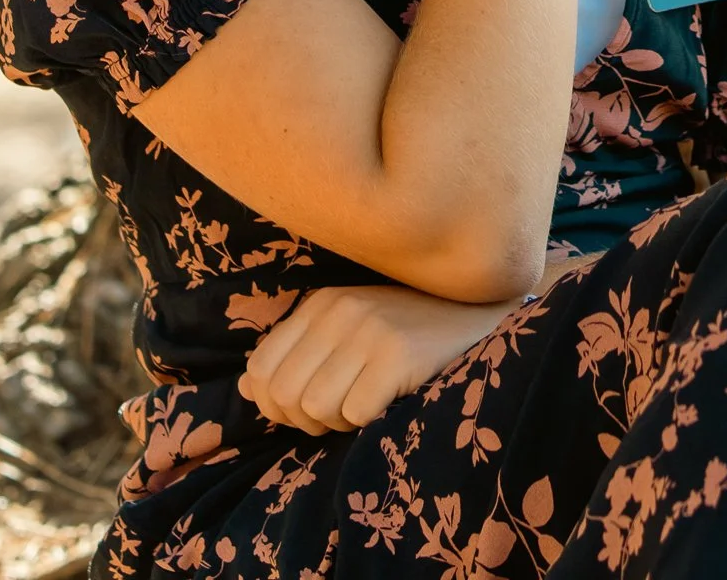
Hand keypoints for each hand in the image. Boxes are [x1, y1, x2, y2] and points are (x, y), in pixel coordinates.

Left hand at [237, 281, 516, 436]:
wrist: (477, 318)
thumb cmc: (407, 334)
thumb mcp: (347, 332)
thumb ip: (299, 355)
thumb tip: (249, 386)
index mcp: (320, 303)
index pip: (260, 369)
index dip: (273, 405)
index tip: (304, 410)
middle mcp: (339, 310)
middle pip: (282, 394)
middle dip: (302, 420)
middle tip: (338, 413)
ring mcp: (369, 329)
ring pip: (314, 408)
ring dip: (336, 422)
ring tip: (364, 404)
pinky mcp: (398, 354)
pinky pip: (354, 413)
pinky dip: (365, 421)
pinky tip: (386, 403)